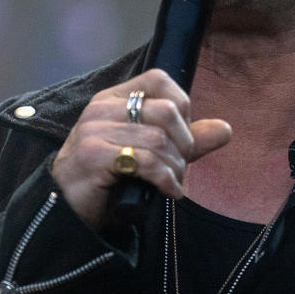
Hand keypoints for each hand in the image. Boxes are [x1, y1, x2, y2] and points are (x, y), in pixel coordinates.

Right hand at [49, 69, 231, 228]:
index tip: (180, 137)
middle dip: (185, 144)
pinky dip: (166, 179)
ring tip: (172, 183)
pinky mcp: (93, 155)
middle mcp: (102, 108)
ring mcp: (94, 129)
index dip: (182, 106)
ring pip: (159, 139)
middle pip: (167, 111)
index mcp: (114, 98)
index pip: (159, 80)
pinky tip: (167, 191)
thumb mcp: (153, 155)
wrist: (68, 213)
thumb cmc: (110, 181)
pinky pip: (146, 161)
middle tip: (179, 168)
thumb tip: (225, 130)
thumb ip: (187, 140)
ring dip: (176, 168)